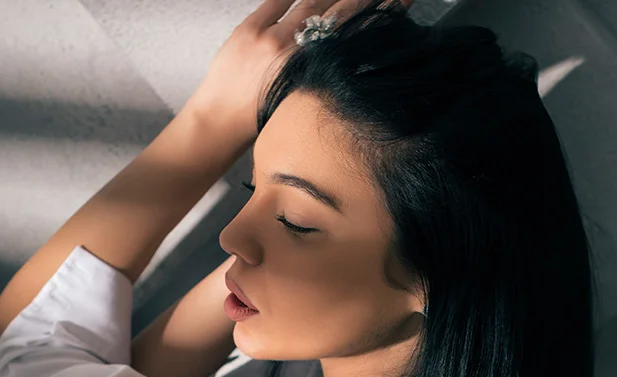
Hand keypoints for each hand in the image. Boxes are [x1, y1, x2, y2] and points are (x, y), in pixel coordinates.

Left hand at [186, 0, 414, 144]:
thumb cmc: (261, 124)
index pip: (353, 35)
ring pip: (312, 2)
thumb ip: (323, 75)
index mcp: (311, 74)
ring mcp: (270, 37)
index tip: (399, 0)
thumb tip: (344, 52)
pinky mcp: (249, 28)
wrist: (217, 124)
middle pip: (339, 13)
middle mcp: (294, 52)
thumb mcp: (301, 102)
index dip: (379, 14)